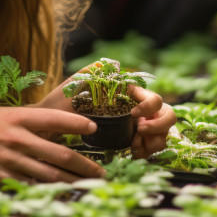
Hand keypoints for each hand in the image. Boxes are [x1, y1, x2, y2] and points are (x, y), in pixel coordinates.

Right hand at [0, 105, 103, 183]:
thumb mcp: (4, 112)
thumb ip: (29, 119)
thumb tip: (57, 123)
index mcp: (18, 117)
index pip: (54, 118)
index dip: (76, 123)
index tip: (92, 128)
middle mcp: (16, 139)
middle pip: (59, 154)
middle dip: (84, 165)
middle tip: (101, 172)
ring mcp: (9, 160)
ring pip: (49, 176)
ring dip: (72, 183)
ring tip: (88, 186)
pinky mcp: (1, 178)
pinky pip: (30, 188)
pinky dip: (48, 193)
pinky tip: (62, 195)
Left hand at [36, 75, 175, 158]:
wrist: (49, 124)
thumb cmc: (62, 101)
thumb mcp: (75, 84)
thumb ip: (90, 72)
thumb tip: (107, 64)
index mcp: (129, 93)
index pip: (153, 97)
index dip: (150, 106)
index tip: (134, 115)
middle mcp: (138, 108)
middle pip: (167, 114)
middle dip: (160, 125)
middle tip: (140, 132)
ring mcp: (137, 125)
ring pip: (163, 133)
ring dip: (156, 141)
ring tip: (136, 147)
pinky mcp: (132, 141)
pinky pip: (150, 146)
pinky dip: (147, 151)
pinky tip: (133, 153)